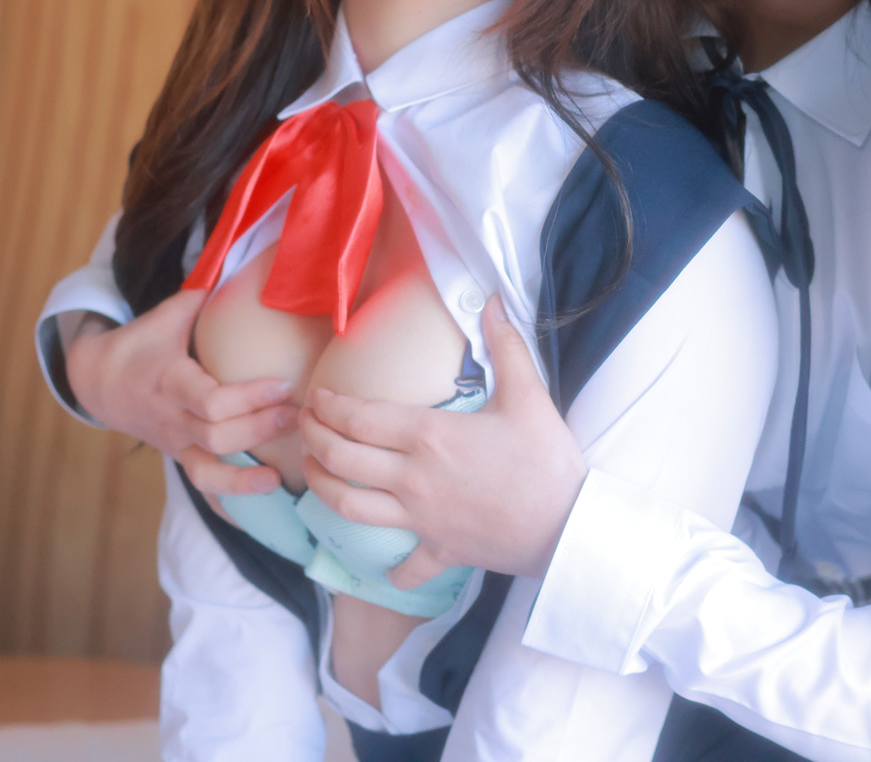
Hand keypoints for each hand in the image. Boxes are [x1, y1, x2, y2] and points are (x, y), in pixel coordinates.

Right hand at [64, 287, 298, 495]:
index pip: (210, 401)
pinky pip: (205, 484)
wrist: (99, 382)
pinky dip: (234, 494)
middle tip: (297, 413)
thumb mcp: (164, 317)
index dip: (249, 398)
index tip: (284, 383)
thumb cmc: (141, 344)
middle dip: (259, 428)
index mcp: (170, 381)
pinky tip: (269, 490)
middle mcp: (173, 418)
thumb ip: (199, 297)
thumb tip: (236, 258)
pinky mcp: (182, 456)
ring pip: (208, 471)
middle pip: (216, 436)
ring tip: (283, 465)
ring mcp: (177, 443)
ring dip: (247, 474)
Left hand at [299, 296, 587, 585]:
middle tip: (303, 424)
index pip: (358, 418)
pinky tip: (387, 565)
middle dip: (312, 438)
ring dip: (322, 489)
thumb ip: (506, 346)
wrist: (567, 526)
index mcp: (428, 436)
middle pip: (340, 458)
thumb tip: (493, 300)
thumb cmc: (547, 461)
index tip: (316, 396)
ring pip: (350, 507)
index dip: (328, 405)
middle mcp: (412, 478)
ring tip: (314, 473)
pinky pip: (404, 567)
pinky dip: (391, 569)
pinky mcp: (439, 550)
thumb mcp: (528, 396)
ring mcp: (421, 519)